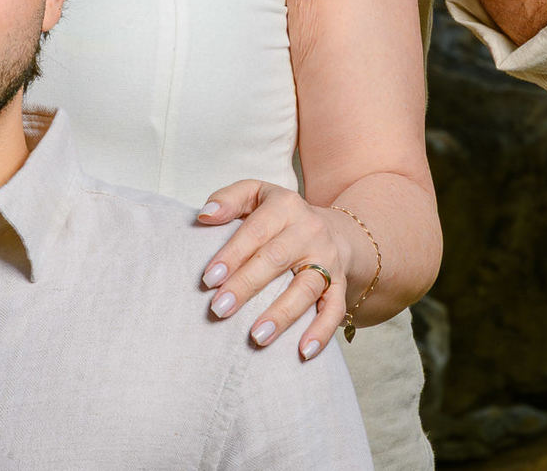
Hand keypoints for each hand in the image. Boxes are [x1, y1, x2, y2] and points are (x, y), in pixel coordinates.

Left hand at [198, 181, 353, 357]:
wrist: (335, 231)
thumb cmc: (281, 217)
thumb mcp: (256, 194)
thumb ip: (228, 199)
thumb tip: (205, 215)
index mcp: (285, 206)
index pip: (256, 230)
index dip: (232, 254)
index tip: (208, 279)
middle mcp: (310, 231)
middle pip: (276, 259)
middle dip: (246, 285)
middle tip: (219, 309)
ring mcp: (328, 260)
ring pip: (306, 288)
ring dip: (281, 314)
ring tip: (256, 337)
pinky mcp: (341, 285)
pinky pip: (334, 310)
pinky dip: (322, 332)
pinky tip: (303, 352)